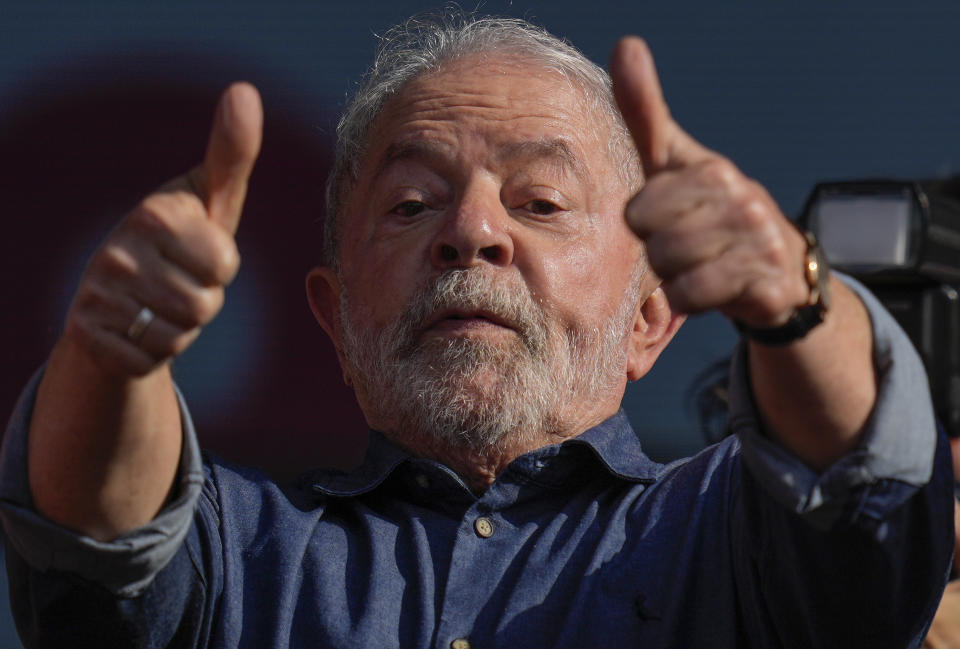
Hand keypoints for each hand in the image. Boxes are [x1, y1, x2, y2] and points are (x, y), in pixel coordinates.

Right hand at [63, 83, 262, 375]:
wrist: (119, 297)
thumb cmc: (181, 241)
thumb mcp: (211, 200)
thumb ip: (232, 153)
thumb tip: (244, 89)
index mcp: (155, 213)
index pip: (225, 263)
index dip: (220, 266)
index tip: (196, 250)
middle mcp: (118, 249)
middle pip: (205, 303)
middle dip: (203, 299)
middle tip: (177, 280)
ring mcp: (98, 293)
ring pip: (180, 333)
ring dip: (180, 326)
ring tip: (159, 302)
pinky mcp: (87, 335)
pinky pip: (151, 359)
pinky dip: (153, 351)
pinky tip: (137, 327)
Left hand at [611, 38, 808, 328]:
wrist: (779, 266)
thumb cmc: (709, 208)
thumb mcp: (674, 161)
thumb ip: (645, 111)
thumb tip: (626, 44)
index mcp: (712, 172)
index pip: (637, 213)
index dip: (646, 223)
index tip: (671, 217)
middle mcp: (743, 201)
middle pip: (655, 247)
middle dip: (662, 254)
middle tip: (689, 247)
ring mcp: (760, 244)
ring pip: (675, 275)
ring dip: (680, 279)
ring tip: (704, 265)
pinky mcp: (768, 287)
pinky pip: (698, 300)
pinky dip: (697, 300)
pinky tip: (719, 286)